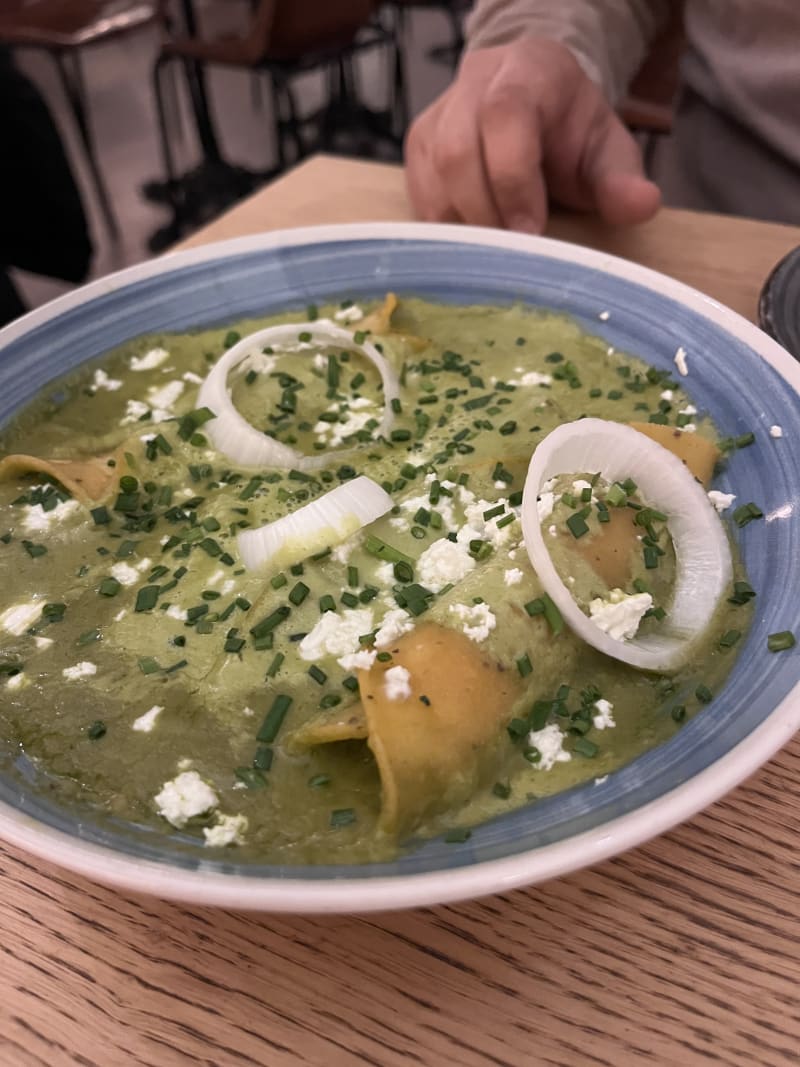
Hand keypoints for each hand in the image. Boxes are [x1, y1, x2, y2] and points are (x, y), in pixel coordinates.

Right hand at [405, 37, 660, 231]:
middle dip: (485, 212)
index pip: (504, 117)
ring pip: (432, 178)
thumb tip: (642, 206)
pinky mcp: (417, 148)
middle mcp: (472, 86)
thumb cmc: (571, 132)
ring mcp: (437, 116)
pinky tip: (474, 246)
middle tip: (513, 254)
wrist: (536, 104)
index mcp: (526, 73)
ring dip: (463, 226)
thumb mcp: (607, 149)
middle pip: (456, 151)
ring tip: (496, 252)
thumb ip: (622, 178)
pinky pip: (419, 196)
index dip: (512, 179)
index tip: (531, 231)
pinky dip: (445, 230)